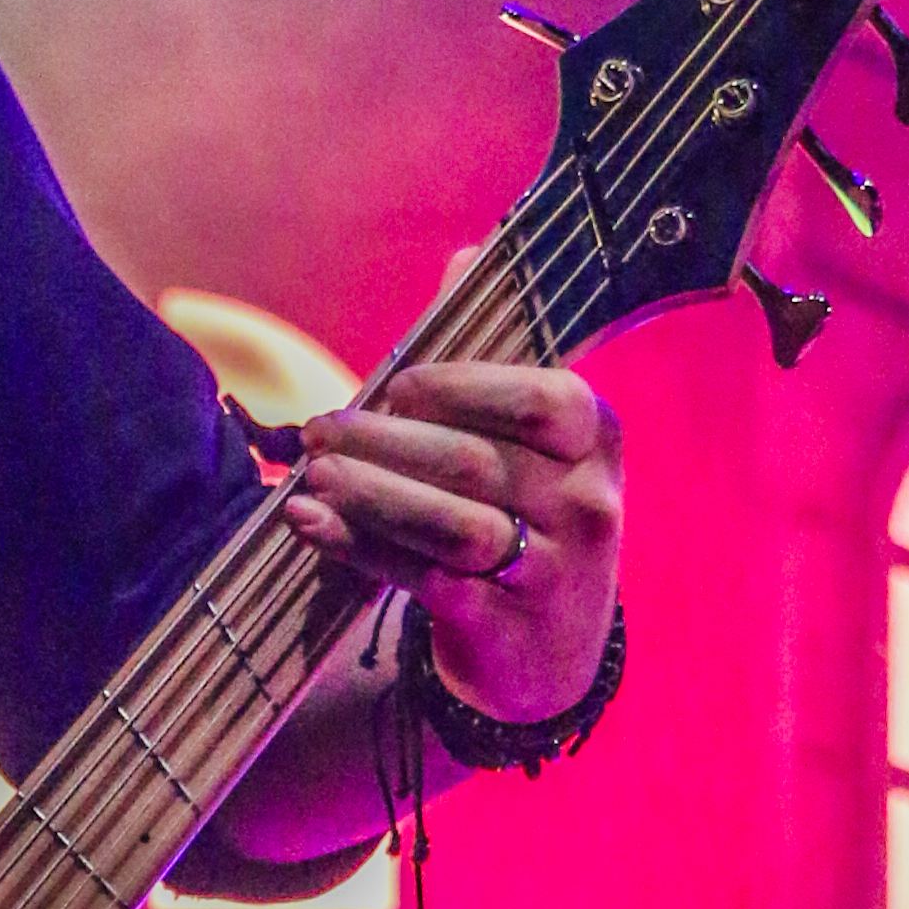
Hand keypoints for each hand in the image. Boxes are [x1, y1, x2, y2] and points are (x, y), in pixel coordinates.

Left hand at [281, 357, 622, 730]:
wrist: (551, 652)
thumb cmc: (530, 517)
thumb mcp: (536, 443)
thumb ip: (493, 353)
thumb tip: (463, 256)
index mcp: (597, 441)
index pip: (538, 399)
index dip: (457, 387)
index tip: (394, 388)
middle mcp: (585, 504)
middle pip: (474, 461)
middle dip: (385, 441)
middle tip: (318, 430)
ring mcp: (550, 571)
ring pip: (451, 524)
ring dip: (371, 494)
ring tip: (315, 473)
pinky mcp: (503, 626)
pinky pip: (422, 577)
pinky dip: (360, 547)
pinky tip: (312, 524)